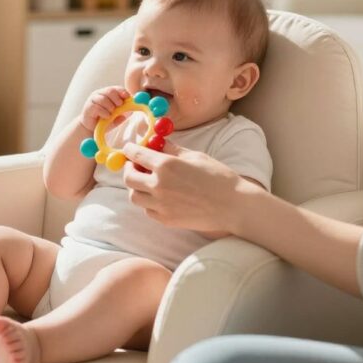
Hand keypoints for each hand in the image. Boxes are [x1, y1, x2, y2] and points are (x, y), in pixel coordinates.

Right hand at [81, 86, 130, 131]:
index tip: (127, 97)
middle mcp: (99, 94)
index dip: (122, 92)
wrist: (91, 127)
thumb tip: (131, 112)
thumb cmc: (104, 120)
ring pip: (103, 99)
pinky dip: (104, 112)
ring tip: (111, 114)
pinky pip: (97, 107)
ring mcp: (93, 100)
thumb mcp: (116, 117)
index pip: (116, 89)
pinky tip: (106, 117)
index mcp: (107, 93)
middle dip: (116, 98)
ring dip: (110, 107)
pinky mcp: (88, 107)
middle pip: (110, 91)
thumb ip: (122, 113)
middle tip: (120, 105)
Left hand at [121, 140, 266, 236]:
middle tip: (135, 165)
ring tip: (148, 182)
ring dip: (136, 187)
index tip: (129, 148)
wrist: (233, 206)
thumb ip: (171, 149)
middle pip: (128, 178)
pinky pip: (147, 210)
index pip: (136, 155)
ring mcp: (160, 205)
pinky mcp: (165, 220)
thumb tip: (156, 142)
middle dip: (129, 169)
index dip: (129, 149)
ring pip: (134, 196)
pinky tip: (159, 196)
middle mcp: (158, 185)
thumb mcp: (194, 156)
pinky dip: (148, 202)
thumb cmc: (218, 177)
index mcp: (165, 165)